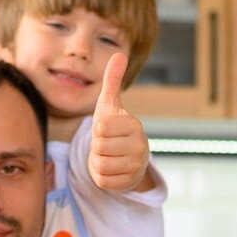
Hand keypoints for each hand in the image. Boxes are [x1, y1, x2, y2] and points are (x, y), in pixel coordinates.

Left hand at [88, 52, 150, 191]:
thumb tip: (119, 54)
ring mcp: (135, 166)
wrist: (127, 159)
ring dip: (98, 162)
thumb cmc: (115, 128)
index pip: (101, 128)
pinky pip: (102, 180)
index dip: (98, 130)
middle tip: (107, 145)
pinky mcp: (127, 183)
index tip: (107, 130)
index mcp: (134, 125)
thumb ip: (112, 80)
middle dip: (97, 147)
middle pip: (99, 147)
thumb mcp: (111, 104)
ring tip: (108, 156)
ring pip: (100, 165)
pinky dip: (101, 176)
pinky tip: (110, 169)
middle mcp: (139, 146)